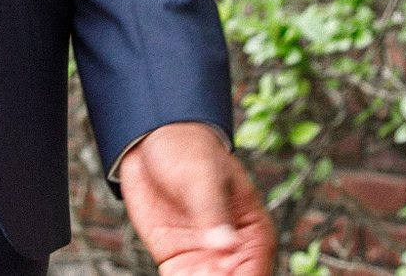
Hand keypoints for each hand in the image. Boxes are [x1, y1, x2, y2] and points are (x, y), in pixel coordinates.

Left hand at [120, 123, 276, 275]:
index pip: (255, 274)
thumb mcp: (201, 176)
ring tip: (188, 271)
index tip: (218, 274)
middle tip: (199, 272)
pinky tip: (175, 274)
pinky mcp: (176, 260)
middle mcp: (231, 252)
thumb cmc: (187, 149)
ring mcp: (204, 258)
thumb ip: (212, 211)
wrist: (150, 142)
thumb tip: (225, 245)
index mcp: (252, 231)